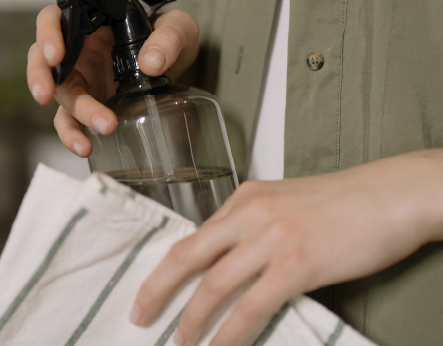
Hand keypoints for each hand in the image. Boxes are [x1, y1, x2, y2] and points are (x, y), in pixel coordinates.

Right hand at [26, 5, 199, 157]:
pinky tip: (86, 147)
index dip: (48, 34)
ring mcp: (81, 78)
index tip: (56, 54)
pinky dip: (73, 135)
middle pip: (44, 59)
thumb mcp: (178, 28)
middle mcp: (79, 48)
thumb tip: (151, 63)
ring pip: (60, 94)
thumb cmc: (170, 38)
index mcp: (91, 21)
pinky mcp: (87, 104)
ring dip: (71, 114)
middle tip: (47, 93)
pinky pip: (70, 121)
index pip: (55, 19)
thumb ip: (169, 37)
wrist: (179, 66)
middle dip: (41, 76)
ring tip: (89, 133)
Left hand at [129, 150, 442, 345]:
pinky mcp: (296, 264)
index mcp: (244, 198)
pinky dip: (230, 333)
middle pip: (189, 255)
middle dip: (158, 288)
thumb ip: (254, 225)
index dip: (169, 266)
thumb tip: (230, 258)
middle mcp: (249, 214)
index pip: (196, 236)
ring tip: (180, 342)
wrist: (387, 195)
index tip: (153, 287)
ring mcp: (271, 238)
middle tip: (140, 314)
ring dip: (192, 319)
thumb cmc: (341, 201)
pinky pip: (251, 306)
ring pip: (214, 285)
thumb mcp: (285, 202)